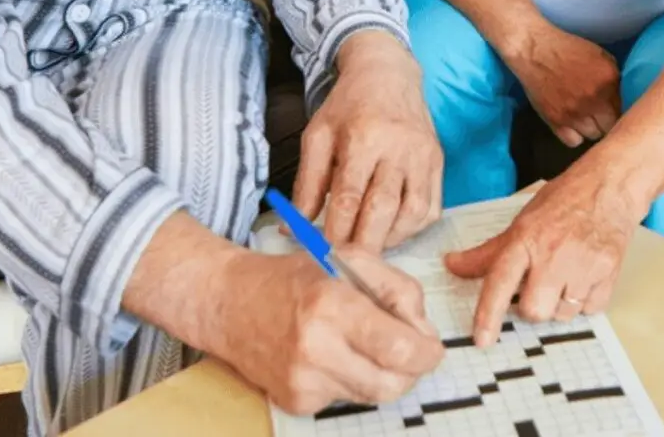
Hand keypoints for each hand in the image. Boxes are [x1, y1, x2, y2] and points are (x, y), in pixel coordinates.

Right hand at [209, 246, 445, 415]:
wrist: (231, 305)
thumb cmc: (296, 278)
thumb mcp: (353, 261)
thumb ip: (399, 291)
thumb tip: (424, 333)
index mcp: (332, 307)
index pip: (399, 348)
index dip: (427, 352)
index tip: (432, 346)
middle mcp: (315, 350)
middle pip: (392, 384)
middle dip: (413, 370)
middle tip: (412, 351)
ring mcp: (302, 382)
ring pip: (373, 395)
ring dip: (385, 374)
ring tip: (369, 346)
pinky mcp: (295, 402)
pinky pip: (346, 399)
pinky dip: (354, 380)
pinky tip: (336, 356)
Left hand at [296, 32, 443, 251]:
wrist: (389, 74)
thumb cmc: (348, 106)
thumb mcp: (318, 136)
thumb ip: (307, 183)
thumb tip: (293, 228)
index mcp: (364, 137)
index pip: (349, 196)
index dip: (335, 231)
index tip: (321, 254)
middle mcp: (399, 147)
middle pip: (383, 208)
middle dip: (364, 243)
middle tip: (346, 265)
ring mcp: (423, 156)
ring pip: (413, 212)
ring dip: (391, 239)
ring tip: (369, 249)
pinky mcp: (438, 162)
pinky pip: (432, 207)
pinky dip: (413, 228)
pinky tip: (392, 232)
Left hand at [442, 162, 643, 345]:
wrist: (611, 186)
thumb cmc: (564, 201)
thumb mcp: (522, 222)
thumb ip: (489, 251)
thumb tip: (452, 265)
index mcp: (526, 239)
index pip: (500, 282)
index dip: (489, 314)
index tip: (482, 341)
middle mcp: (553, 254)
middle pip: (533, 311)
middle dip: (532, 307)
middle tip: (539, 286)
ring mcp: (583, 264)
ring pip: (563, 314)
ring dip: (561, 304)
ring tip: (567, 276)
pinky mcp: (608, 272)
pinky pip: (591, 310)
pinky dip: (586, 301)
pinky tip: (586, 276)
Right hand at [499, 22, 619, 147]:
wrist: (535, 51)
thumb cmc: (569, 50)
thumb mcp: (602, 57)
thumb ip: (614, 80)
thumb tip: (623, 98)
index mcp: (608, 82)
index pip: (625, 110)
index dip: (621, 111)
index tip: (615, 109)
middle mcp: (594, 101)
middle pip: (611, 127)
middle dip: (608, 122)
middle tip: (602, 116)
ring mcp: (574, 114)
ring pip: (594, 136)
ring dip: (592, 128)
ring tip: (586, 118)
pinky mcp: (556, 121)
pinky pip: (573, 141)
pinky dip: (575, 135)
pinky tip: (573, 125)